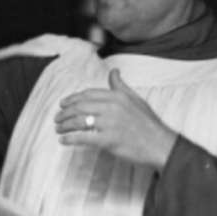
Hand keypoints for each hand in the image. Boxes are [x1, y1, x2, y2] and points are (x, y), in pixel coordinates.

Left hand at [55, 69, 177, 168]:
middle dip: (65, 112)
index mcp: (117, 96)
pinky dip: (70, 139)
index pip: (88, 94)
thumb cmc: (148, 123)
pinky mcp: (108, 140)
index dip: (72, 99)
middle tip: (57, 118)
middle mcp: (112, 107)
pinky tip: (64, 140)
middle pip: (80, 107)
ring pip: (79, 121)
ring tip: (58, 129)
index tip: (63, 104)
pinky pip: (84, 138)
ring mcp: (110, 124)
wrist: (159, 144)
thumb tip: (114, 71)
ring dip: (65, 125)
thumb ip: (120, 86)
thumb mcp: (136, 99)